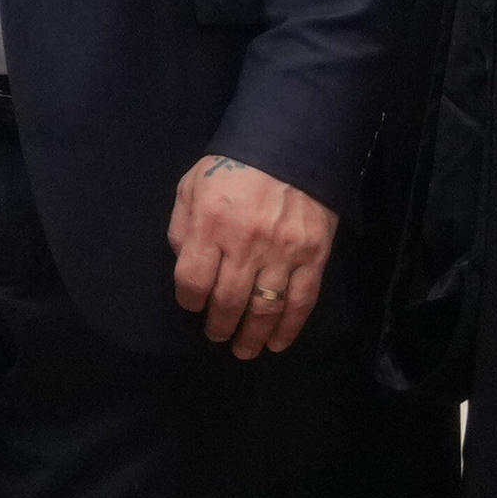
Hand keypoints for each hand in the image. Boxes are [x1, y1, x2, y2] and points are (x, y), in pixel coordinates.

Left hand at [168, 154, 336, 357]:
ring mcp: (283, 252)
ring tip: (243, 351)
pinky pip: (302, 301)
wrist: (291, 146)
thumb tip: (184, 268)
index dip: (189, 301)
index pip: (193, 280)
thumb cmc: (232, 167)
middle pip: (228, 301)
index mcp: (210, 225)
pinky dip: (290, 327)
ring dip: (252, 336)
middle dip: (219, 325)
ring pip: (265, 308)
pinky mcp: (314, 256)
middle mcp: (246, 244)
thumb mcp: (191, 187)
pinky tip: (277, 343)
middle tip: (216, 336)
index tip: (191, 305)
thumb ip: (182, 228)